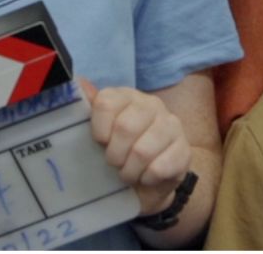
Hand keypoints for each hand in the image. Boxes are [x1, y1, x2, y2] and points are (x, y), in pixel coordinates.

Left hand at [81, 78, 190, 215]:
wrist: (149, 180)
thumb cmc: (120, 152)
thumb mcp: (100, 132)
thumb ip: (90, 108)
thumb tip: (78, 82)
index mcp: (127, 96)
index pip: (105, 103)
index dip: (98, 129)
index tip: (101, 143)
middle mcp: (152, 105)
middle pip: (125, 128)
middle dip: (115, 155)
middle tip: (115, 163)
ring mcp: (172, 125)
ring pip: (142, 151)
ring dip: (130, 171)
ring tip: (129, 173)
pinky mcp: (184, 150)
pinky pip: (159, 168)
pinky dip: (147, 179)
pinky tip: (147, 177)